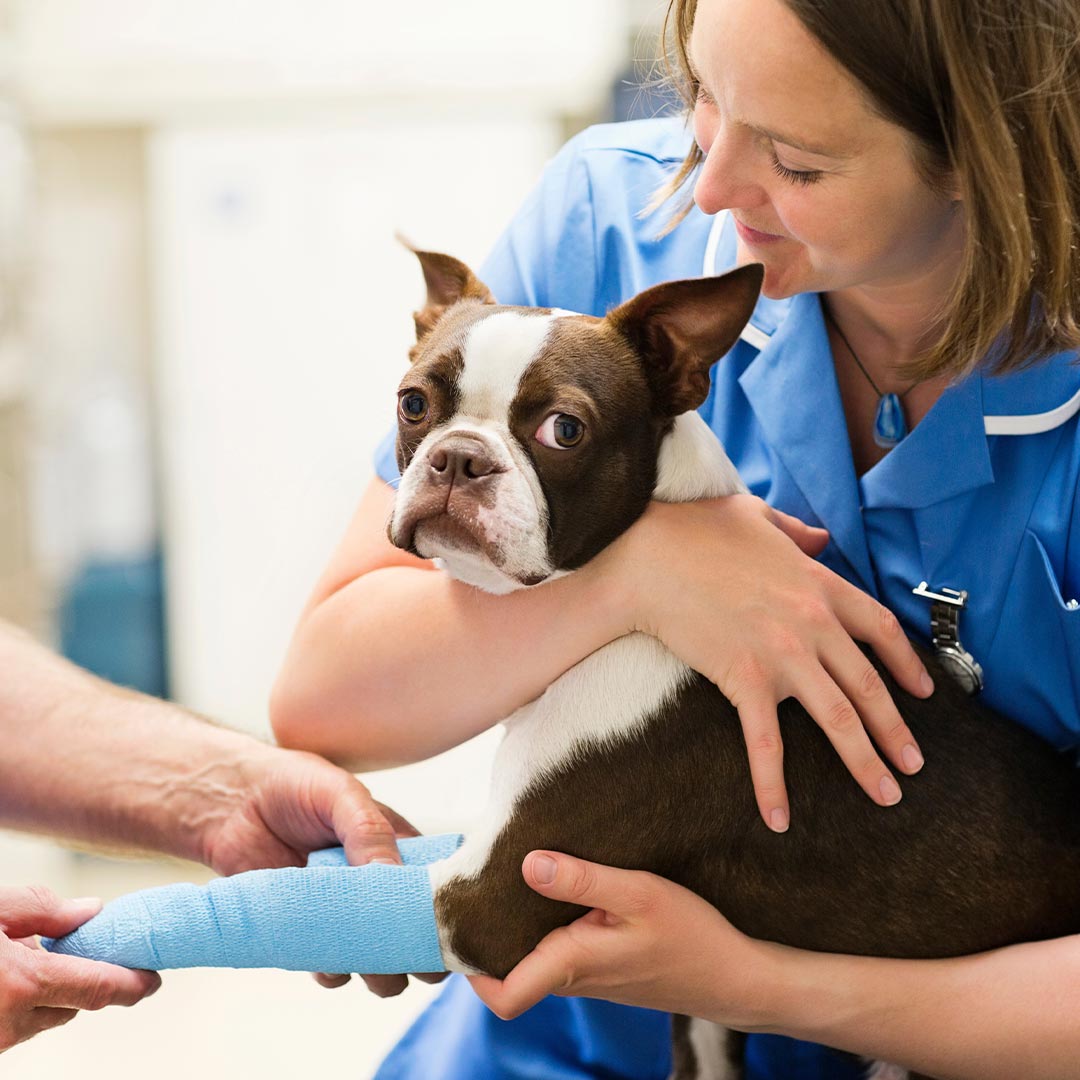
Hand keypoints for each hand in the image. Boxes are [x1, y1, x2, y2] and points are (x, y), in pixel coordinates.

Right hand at [0, 886, 159, 1051]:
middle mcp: (9, 1022)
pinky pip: (16, 1024)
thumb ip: (45, 909)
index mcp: (22, 984)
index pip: (97, 988)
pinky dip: (22, 1002)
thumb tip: (89, 912)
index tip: (155, 980)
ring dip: (48, 990)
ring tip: (23, 954)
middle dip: (83, 977)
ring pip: (42, 1016)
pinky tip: (6, 974)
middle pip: (73, 1003)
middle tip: (80, 947)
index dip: (132, 984)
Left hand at [203, 745, 443, 996]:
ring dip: (380, 972)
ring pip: (381, 960)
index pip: (440, 887)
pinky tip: (323, 958)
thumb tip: (393, 875)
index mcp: (401, 848)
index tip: (444, 927)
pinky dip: (334, 972)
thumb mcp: (340, 794)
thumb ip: (369, 830)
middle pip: (417, 933)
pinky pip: (333, 969)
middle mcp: (380, 885)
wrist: (233, 803)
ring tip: (366, 961)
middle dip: (418, 952)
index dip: (446, 911)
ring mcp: (346, 913)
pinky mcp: (310, 933)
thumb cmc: (296, 785)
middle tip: (405, 954)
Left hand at [468, 851, 774, 1027]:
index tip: (458, 921)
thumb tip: (528, 864)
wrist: (735, 976)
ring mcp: (587, 976)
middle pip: (508, 970)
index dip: (469, 969)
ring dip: (516, 924)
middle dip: (486, 933)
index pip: (502, 996)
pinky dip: (544, 923)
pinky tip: (554, 885)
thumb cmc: (691, 935)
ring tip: (508, 873)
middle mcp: (573, 977)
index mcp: (573, 965)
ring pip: (531, 957)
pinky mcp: (602, 966)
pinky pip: (556, 949)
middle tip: (474, 881)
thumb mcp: (639, 894)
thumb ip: (583, 879)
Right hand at [602, 494, 932, 830]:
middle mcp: (813, 622)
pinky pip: (766, 742)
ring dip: (866, 761)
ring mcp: (783, 653)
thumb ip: (796, 529)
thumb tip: (819, 536)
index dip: (907, 664)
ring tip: (885, 794)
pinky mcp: (744, 677)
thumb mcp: (755, 514)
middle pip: (870, 685)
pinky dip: (774, 783)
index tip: (924, 693)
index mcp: (819, 584)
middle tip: (913, 766)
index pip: (880, 629)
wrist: (647, 557)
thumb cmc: (694, 529)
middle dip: (896, 731)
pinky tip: (779, 818)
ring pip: (838, 717)